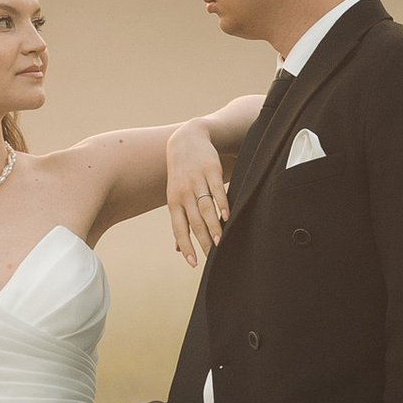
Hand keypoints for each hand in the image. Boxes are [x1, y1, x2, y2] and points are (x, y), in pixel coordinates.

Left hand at [166, 120, 229, 266]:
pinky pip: (217, 189)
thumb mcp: (175, 195)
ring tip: (221, 241)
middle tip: (213, 256)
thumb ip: (179, 222)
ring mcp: (197, 181)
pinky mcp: (211, 170)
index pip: (179, 228)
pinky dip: (222, 203)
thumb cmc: (181, 174)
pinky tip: (228, 216)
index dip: (186, 246)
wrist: (186, 140)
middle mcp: (184, 193)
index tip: (194, 263)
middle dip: (203, 240)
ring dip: (213, 225)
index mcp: (174, 202)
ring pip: (205, 207)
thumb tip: (178, 249)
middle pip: (194, 221)